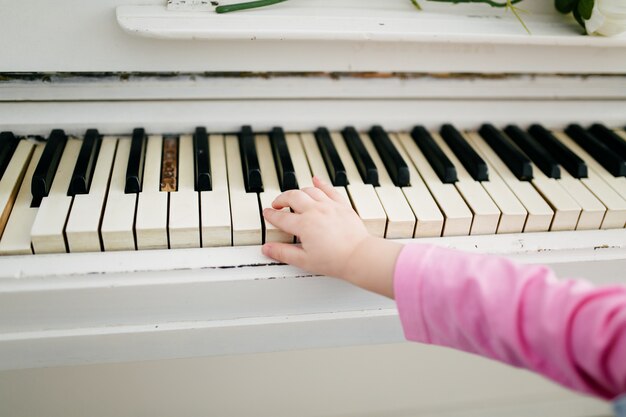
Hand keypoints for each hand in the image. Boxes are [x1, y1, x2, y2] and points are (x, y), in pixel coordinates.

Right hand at [262, 177, 401, 297]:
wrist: (359, 256)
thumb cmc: (334, 260)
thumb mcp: (304, 261)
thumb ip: (283, 253)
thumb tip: (267, 248)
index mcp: (303, 225)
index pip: (281, 217)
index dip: (271, 215)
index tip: (266, 213)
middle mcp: (315, 211)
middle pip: (292, 197)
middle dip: (281, 198)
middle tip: (276, 203)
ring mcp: (329, 206)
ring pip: (309, 190)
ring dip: (298, 192)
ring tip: (293, 196)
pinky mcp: (342, 205)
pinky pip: (329, 189)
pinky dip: (321, 183)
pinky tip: (316, 179)